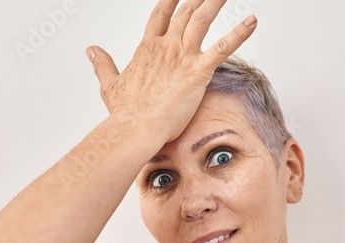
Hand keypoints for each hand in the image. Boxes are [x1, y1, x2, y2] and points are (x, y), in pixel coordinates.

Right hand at [87, 0, 257, 144]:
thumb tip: (91, 49)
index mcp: (147, 49)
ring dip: (215, 1)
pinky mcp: (198, 71)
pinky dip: (240, 33)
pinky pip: (224, 46)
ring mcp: (183, 56)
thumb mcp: (110, 85)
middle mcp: (166, 47)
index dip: (170, 1)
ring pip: (202, 18)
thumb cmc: (125, 114)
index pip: (160, 16)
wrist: (136, 128)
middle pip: (184, 12)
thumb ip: (102, 64)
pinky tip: (253, 21)